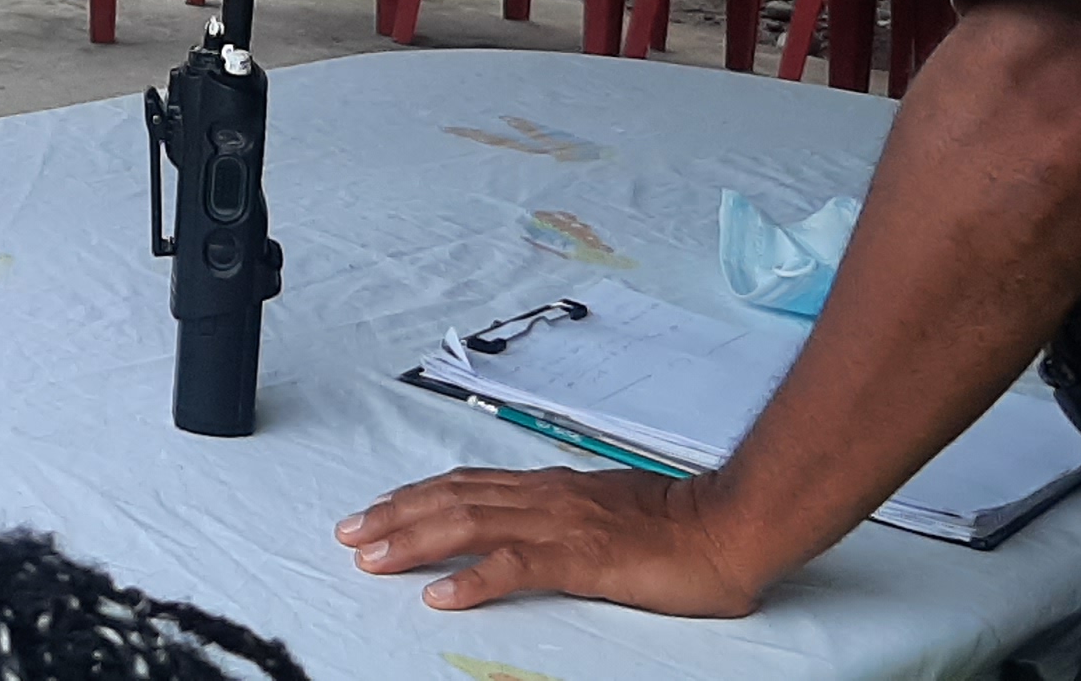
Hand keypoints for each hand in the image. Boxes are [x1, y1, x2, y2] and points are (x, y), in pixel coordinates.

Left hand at [335, 467, 770, 614]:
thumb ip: (567, 513)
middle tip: (350, 532)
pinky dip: (473, 580)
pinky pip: (516, 566)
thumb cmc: (679, 524)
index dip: (416, 495)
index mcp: (552, 487)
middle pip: (452, 499)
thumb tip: (530, 525)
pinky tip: (440, 596)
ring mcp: (561, 524)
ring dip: (414, 541)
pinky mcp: (582, 558)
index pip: (467, 484)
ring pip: (469, 524)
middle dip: (394, 515)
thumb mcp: (608, 509)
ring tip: (372, 558)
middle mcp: (546, 496)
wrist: (730, 525)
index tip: (377, 509)